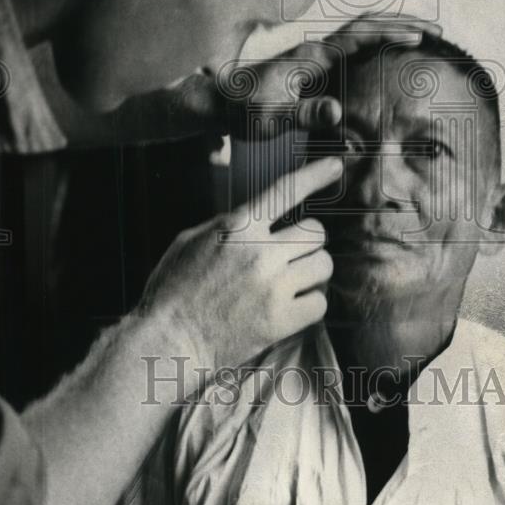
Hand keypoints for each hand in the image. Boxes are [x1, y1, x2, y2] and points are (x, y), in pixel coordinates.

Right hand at [137, 156, 342, 377]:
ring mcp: (273, 288)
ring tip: (291, 279)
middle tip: (291, 253)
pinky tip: (290, 305)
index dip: (314, 175)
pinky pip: (320, 303)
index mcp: (236, 228)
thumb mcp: (191, 241)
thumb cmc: (173, 290)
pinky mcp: (280, 321)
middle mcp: (260, 253)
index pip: (284, 191)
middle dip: (307, 240)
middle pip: (316, 232)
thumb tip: (254, 217)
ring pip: (324, 265)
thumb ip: (228, 225)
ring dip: (311, 270)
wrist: (169, 339)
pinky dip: (310, 303)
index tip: (335, 165)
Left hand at [218, 15, 441, 138]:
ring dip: (390, 29)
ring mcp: (314, 54)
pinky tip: (388, 54)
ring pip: (359, 32)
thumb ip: (305, 114)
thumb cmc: (244, 111)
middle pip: (365, 24)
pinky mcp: (313, 65)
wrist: (220, 102)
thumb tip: (338, 113)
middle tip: (436, 29)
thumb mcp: (273, 119)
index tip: (419, 35)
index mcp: (312, 56)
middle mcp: (315, 48)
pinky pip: (352, 46)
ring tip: (421, 35)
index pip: (358, 35)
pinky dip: (375, 42)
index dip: (390, 33)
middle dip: (401, 23)